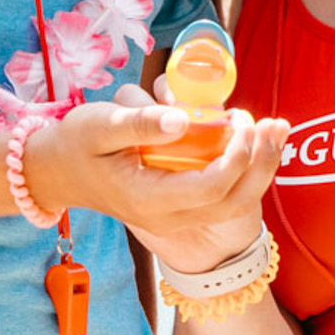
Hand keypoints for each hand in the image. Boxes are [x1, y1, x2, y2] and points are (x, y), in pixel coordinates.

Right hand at [23, 91, 285, 255]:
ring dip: (261, 169)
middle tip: (272, 123)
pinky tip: (255, 141)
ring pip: (233, 204)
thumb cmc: (75, 143)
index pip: (209, 188)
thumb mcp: (100, 125)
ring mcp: (173, 216)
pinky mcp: (177, 206)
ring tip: (277, 130)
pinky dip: (245, 172)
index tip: (241, 121)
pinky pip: (222, 197)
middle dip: (260, 163)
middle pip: (232, 201)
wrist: (57, 171)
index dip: (235, 157)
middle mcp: (166, 216)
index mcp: (148, 199)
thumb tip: (184, 118)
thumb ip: (141, 124)